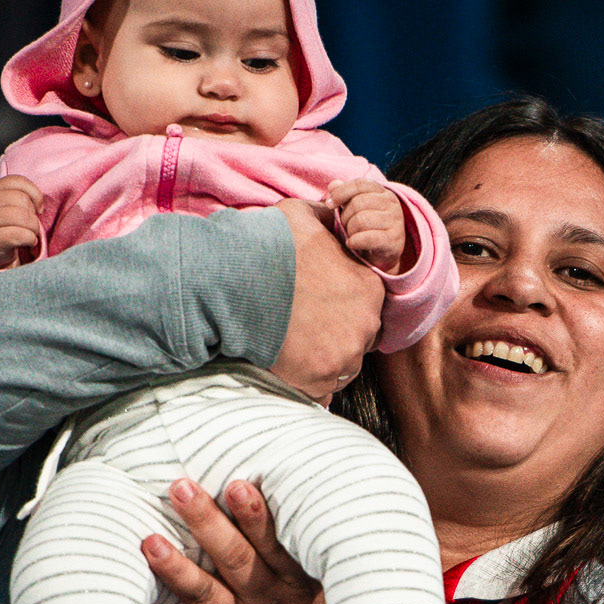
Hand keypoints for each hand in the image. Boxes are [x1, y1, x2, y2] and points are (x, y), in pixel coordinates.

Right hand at [0, 176, 43, 269]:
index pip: (17, 181)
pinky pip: (21, 234)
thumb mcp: (4, 207)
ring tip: (30, 235)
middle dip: (33, 215)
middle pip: (23, 200)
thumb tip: (39, 205)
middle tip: (30, 226)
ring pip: (24, 217)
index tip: (38, 208)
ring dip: (34, 228)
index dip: (35, 194)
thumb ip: (18, 197)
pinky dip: (31, 239)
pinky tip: (28, 242)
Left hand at [137, 478, 330, 603]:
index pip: (273, 543)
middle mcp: (261, 601)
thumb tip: (291, 489)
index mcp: (290, 580)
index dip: (255, 515)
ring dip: (175, 568)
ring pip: (203, 594)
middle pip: (233, 558)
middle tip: (181, 489)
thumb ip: (299, 546)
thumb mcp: (321, 583)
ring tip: (150, 542)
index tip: (237, 486)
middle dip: (206, 522)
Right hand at [271, 198, 384, 401]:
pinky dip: (309, 383)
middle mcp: (366, 325)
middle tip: (304, 327)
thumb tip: (334, 212)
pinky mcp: (318, 379)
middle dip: (336, 333)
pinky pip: (323, 391)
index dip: (343, 306)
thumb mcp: (302, 215)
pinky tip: (290, 367)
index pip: (367, 305)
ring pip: (343, 365)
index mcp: (370, 288)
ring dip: (324, 359)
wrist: (234, 282)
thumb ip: (326, 218)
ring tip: (294, 347)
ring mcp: (344, 355)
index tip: (319, 305)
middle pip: (358, 338)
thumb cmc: (269, 245)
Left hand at [327, 178, 408, 274]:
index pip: (361, 184)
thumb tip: (333, 185)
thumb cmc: (365, 229)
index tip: (329, 204)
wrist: (382, 256)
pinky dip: (354, 241)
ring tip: (351, 235)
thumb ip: (343, 194)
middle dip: (345, 216)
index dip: (342, 192)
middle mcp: (392, 204)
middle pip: (358, 203)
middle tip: (345, 226)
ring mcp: (396, 222)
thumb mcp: (354, 209)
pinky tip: (352, 244)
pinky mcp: (394, 240)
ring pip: (361, 220)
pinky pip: (368, 238)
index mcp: (383, 193)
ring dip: (350, 230)